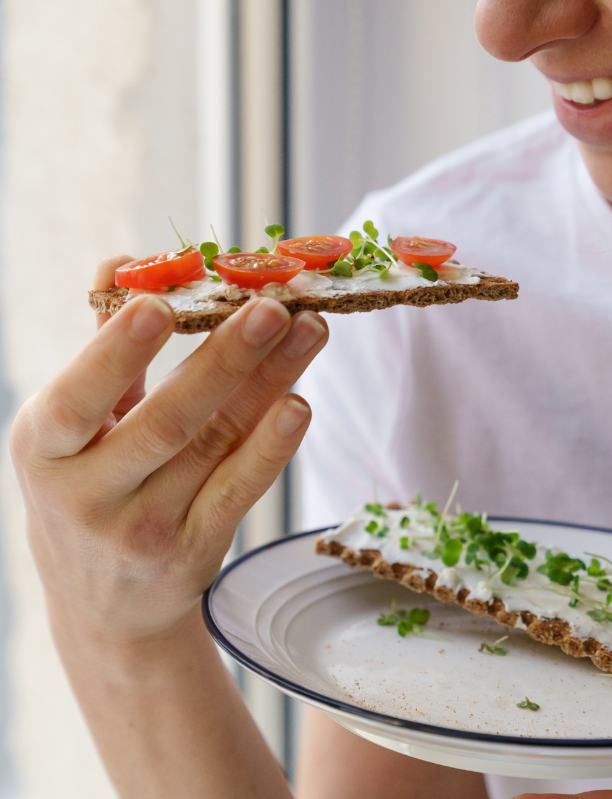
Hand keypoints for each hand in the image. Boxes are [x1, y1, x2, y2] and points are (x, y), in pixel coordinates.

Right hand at [11, 255, 328, 648]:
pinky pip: (240, 490)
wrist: (103, 606)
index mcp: (46, 447)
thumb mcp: (70, 427)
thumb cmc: (86, 484)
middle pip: (167, 421)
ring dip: (270, 383)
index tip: (160, 304)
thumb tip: (122, 262)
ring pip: (217, 444)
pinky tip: (299, 403)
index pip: (79, 399)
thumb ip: (102, 347)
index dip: (117, 353)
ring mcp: (146, 527)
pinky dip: (271, 447)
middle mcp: (90, 493)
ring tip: (310, 330)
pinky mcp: (195, 549)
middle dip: (224, 360)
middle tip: (271, 307)